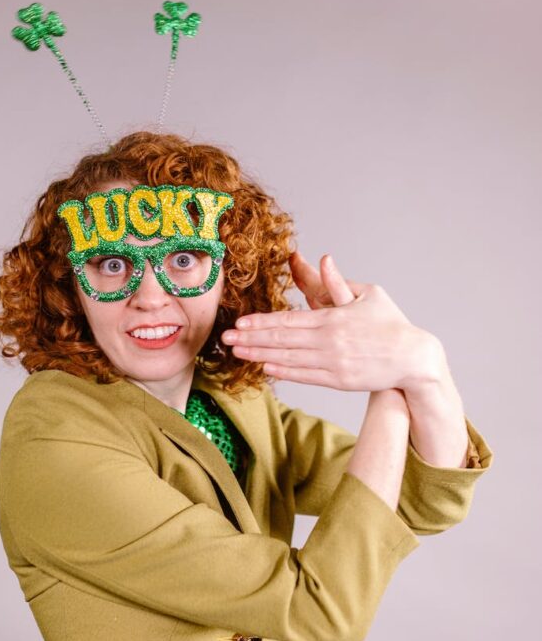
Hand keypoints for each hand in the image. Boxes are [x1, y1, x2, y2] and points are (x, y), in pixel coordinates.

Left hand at [220, 251, 442, 391]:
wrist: (414, 358)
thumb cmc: (389, 323)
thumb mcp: (367, 295)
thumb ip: (338, 283)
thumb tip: (324, 259)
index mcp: (334, 318)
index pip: (289, 320)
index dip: (262, 322)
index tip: (240, 323)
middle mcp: (330, 341)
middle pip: (282, 340)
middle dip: (251, 339)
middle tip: (226, 339)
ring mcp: (334, 363)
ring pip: (289, 359)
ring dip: (260, 355)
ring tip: (238, 353)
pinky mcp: (339, 380)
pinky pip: (305, 376)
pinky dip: (284, 372)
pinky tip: (265, 367)